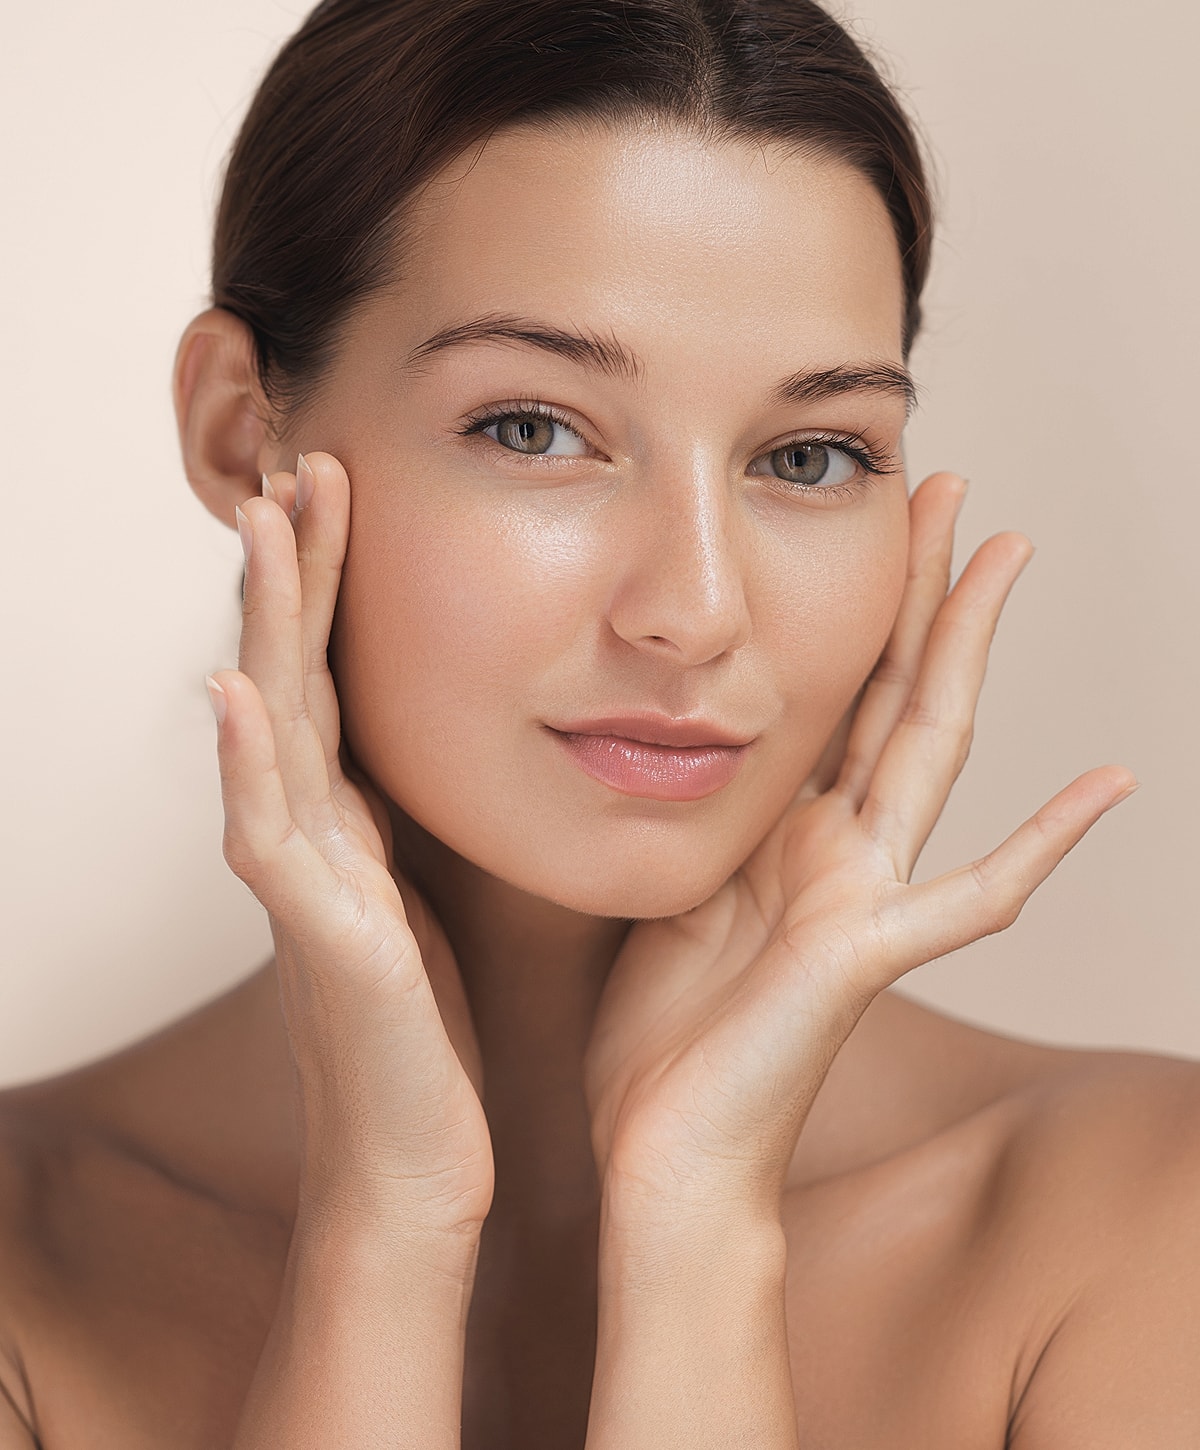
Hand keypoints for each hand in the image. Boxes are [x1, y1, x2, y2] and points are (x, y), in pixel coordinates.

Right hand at [206, 452, 491, 1234]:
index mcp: (348, 817)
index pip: (333, 671)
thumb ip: (406, 815)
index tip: (348, 484)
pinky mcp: (319, 940)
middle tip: (303, 460)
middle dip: (295, 569)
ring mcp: (302, 882)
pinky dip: (247, 763)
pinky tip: (233, 690)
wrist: (411, 1155)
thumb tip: (424, 740)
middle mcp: (311, 833)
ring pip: (271, 729)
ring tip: (261, 525)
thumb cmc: (423, 1026)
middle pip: (293, 673)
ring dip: (262, 626)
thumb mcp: (423, 890)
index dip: (333, 581)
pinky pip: (270, 839)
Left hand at [584, 472, 1135, 1221]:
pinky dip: (1040, 844)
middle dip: (918, 590)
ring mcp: (863, 897)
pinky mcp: (865, 956)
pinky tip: (1105, 786)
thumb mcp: (667, 887)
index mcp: (784, 830)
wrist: (667, 1150)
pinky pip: (969, 897)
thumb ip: (695, 818)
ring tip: (1009, 555)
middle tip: (947, 486)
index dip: (852, 610)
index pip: (831, 694)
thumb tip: (669, 734)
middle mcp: (835, 848)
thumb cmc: (662, 1033)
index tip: (863, 522)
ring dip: (969, 651)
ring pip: (933, 750)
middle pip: (891, 693)